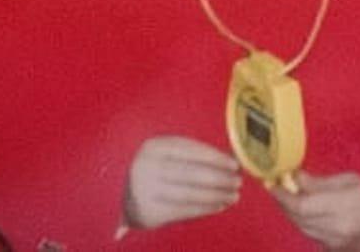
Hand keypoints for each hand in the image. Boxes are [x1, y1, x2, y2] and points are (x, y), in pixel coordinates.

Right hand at [122, 135, 241, 231]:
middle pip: (193, 173)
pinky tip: (218, 205)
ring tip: (233, 196)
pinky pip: (185, 210)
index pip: (190, 150)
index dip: (215, 157)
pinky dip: (205, 208)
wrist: (121, 197)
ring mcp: (146, 191)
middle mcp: (147, 166)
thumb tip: (226, 160)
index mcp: (153, 146)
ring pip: (191, 193)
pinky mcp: (150, 212)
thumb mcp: (162, 154)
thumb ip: (189, 154)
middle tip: (238, 181)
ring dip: (217, 195)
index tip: (234, 164)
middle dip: (220, 178)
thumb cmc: (152, 171)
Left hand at [271, 171, 359, 249]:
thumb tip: (294, 178)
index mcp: (343, 207)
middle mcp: (336, 228)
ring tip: (288, 196)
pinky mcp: (329, 247)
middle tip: (276, 187)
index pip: (302, 205)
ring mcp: (333, 241)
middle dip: (283, 201)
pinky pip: (306, 233)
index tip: (273, 184)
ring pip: (299, 226)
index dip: (283, 195)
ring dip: (289, 211)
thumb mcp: (349, 181)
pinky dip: (300, 220)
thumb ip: (320, 182)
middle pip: (297, 216)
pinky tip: (300, 209)